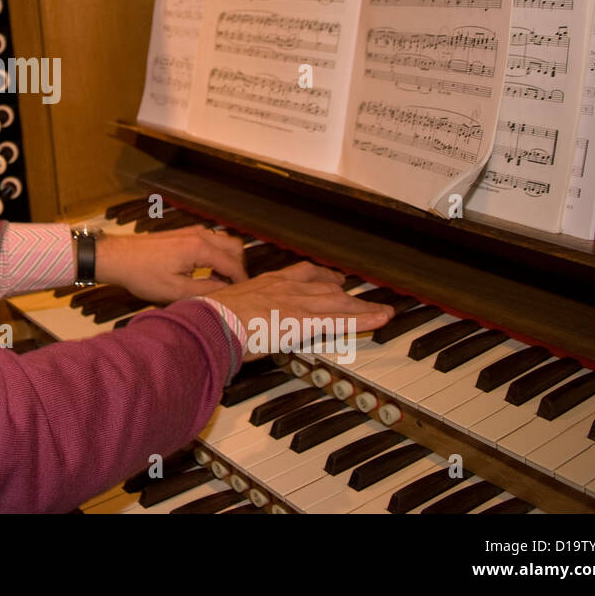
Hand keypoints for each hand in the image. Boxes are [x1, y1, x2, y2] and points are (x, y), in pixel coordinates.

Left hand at [95, 227, 247, 303]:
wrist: (118, 257)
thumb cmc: (143, 275)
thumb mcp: (176, 290)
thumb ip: (206, 290)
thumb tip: (227, 291)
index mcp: (200, 248)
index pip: (233, 264)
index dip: (242, 281)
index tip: (245, 295)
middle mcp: (199, 235)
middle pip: (234, 247)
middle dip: (238, 266)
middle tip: (232, 287)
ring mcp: (190, 231)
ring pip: (223, 241)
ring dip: (226, 259)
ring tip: (218, 281)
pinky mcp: (182, 233)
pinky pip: (209, 240)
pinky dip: (215, 253)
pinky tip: (204, 270)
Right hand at [207, 262, 394, 360]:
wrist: (212, 321)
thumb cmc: (212, 317)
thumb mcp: (228, 306)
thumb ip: (241, 310)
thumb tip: (237, 320)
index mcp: (267, 282)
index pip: (302, 274)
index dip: (321, 276)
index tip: (331, 279)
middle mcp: (286, 287)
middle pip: (325, 287)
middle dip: (346, 291)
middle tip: (360, 295)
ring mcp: (296, 303)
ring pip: (338, 302)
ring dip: (363, 306)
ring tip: (381, 311)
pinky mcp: (304, 321)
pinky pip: (340, 320)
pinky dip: (363, 319)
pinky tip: (379, 320)